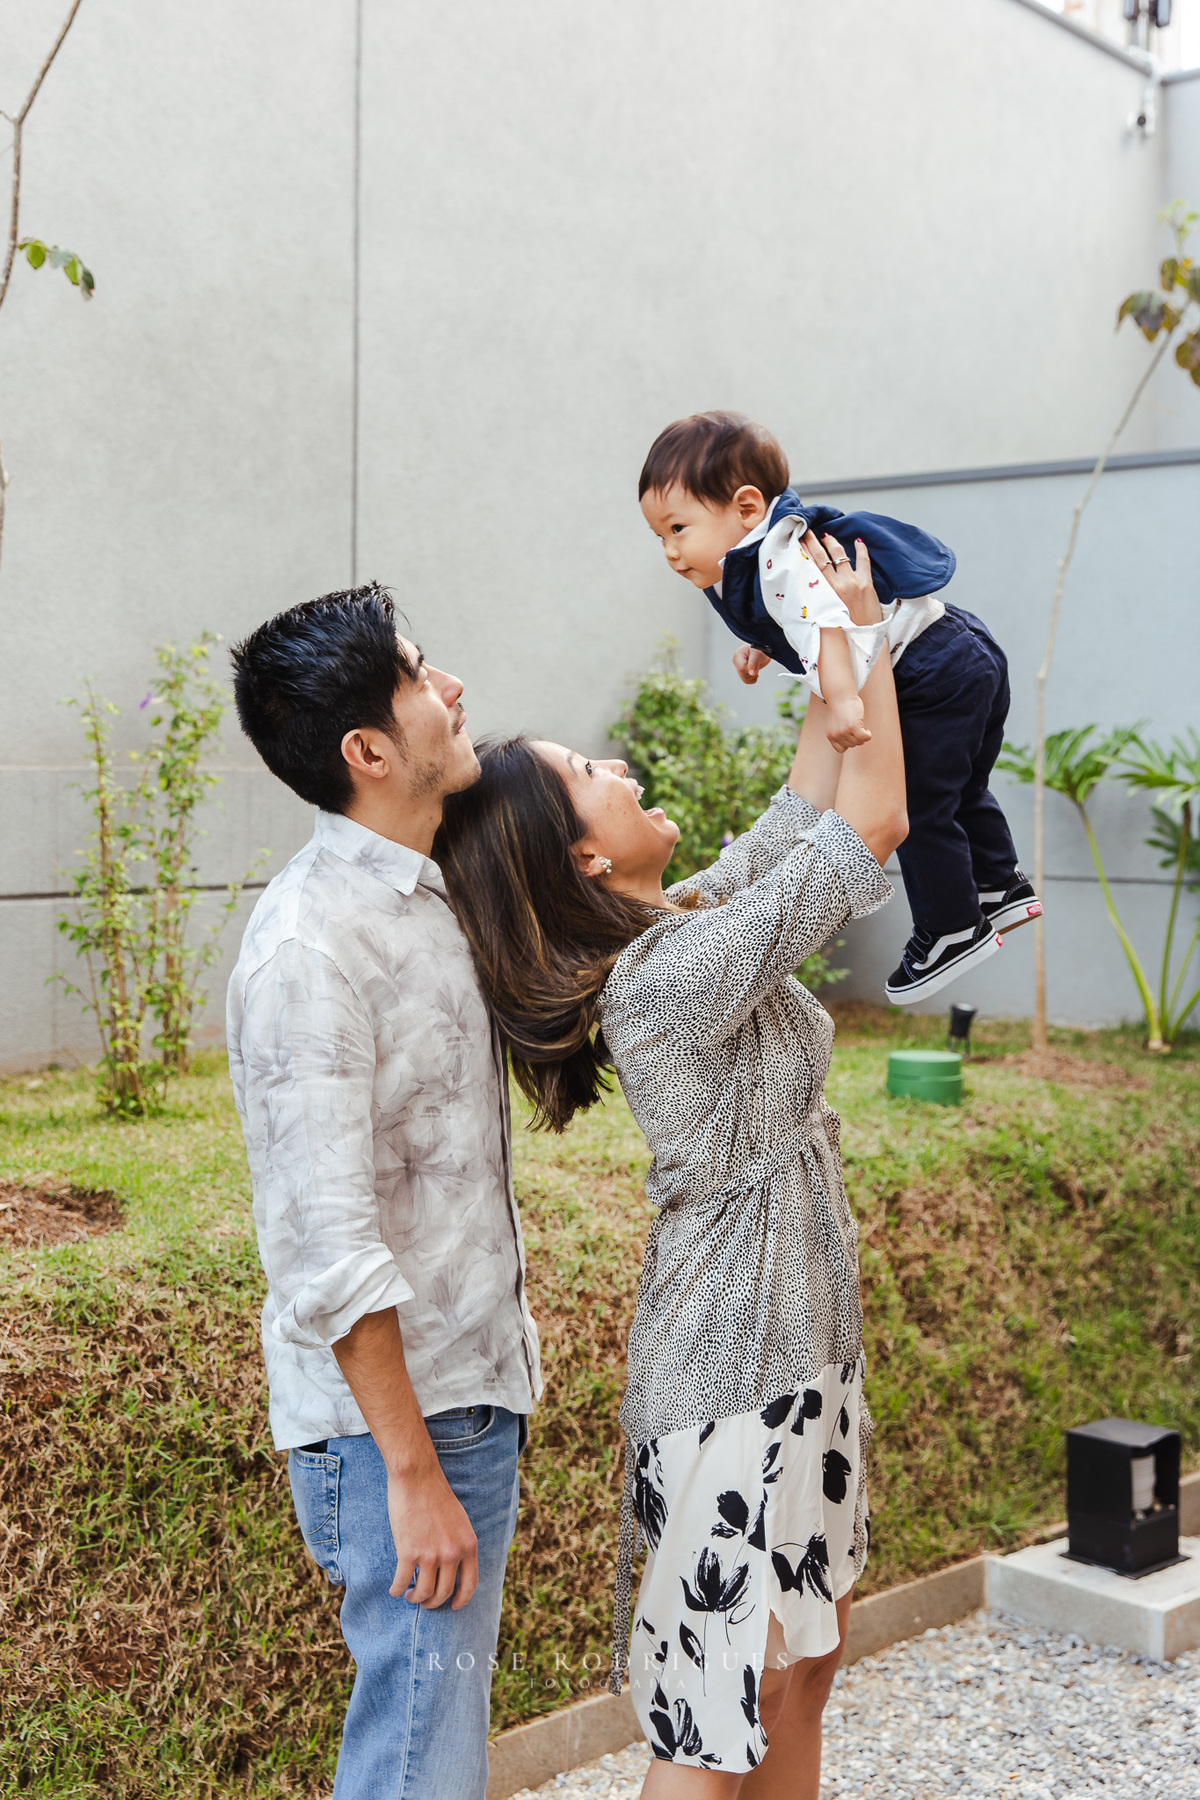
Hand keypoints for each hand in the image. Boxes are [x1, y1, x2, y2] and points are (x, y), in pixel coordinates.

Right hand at [387, 1458, 479, 1609]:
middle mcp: (452, 1553)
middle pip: (444, 1592)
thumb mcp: (460, 1521)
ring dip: (416, 1598)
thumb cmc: (436, 1495)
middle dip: (433, 1602)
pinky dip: (397, 1589)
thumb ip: (459, 1544)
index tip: (453, 1606)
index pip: (470, 1584)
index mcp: (468, 1545)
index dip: (461, 1600)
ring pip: (424, 1593)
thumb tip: (453, 1568)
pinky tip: (395, 1589)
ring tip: (410, 1595)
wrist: (417, 1477)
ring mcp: (430, 1554)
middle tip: (425, 1601)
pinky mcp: (408, 1552)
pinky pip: (402, 1582)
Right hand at [733, 644, 772, 684]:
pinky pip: (746, 680)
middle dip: (752, 673)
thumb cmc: (760, 648)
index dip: (750, 670)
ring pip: (744, 678)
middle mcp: (736, 661)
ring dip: (753, 676)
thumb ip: (754, 663)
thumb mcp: (758, 653)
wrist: (763, 649)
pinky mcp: (742, 670)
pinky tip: (756, 673)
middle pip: (743, 674)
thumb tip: (752, 674)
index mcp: (738, 655)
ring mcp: (739, 666)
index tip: (757, 666)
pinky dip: (752, 679)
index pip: (742, 668)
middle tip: (758, 665)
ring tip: (757, 668)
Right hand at [803, 529, 882, 625]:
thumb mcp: (822, 616)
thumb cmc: (842, 633)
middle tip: (807, 531)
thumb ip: (814, 601)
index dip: (803, 551)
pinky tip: (858, 541)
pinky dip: (861, 549)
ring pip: (840, 554)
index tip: (797, 541)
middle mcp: (837, 585)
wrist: (864, 641)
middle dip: (813, 541)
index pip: (810, 566)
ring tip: (826, 536)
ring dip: (832, 542)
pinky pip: (863, 560)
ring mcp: (853, 582)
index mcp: (824, 594)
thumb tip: (803, 592)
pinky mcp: (866, 583)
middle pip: (821, 556)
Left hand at [825, 692, 871, 751]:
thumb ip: (845, 735)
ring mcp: (844, 731)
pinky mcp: (853, 726)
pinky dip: (868, 735)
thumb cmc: (841, 709)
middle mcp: (836, 735)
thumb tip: (861, 742)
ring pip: (858, 741)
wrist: (840, 696)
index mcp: (830, 736)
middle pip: (852, 745)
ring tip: (860, 725)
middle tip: (856, 726)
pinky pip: (864, 737)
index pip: (841, 749)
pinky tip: (867, 730)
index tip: (851, 735)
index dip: (848, 743)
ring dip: (862, 735)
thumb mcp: (838, 724)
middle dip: (856, 737)